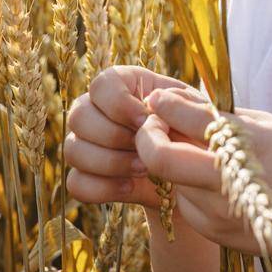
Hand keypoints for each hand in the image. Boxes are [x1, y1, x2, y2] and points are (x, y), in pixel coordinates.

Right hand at [65, 65, 192, 213]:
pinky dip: (103, 187)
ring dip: (111, 163)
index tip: (145, 121)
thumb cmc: (196, 137)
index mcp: (126, 85)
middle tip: (144, 148)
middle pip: (79, 115)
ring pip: (73, 149)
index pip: (101, 83)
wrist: (193, 179)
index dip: (118, 103)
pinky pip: (76, 183)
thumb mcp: (198, 114)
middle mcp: (99, 110)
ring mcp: (88, 144)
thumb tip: (151, 100)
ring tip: (144, 169)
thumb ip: (178, 102)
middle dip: (113, 137)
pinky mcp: (88, 177)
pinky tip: (131, 187)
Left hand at [140, 88, 271, 265]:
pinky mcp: (215, 232)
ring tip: (194, 150)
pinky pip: (188, 202)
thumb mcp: (271, 127)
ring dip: (172, 160)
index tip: (157, 99)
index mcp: (245, 144)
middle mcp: (226, 180)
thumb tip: (179, 100)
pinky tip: (214, 180)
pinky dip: (191, 186)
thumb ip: (226, 117)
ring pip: (172, 179)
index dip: (165, 105)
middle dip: (147, 135)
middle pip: (160, 157)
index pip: (187, 118)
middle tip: (153, 124)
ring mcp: (218, 212)